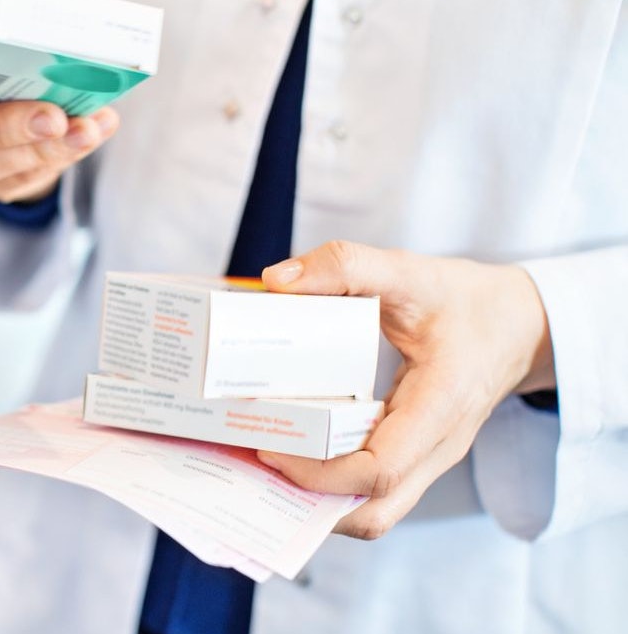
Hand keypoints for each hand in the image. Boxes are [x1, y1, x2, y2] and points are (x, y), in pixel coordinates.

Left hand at [257, 241, 555, 539]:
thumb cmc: (466, 301)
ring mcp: (429, 459)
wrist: (520, 325)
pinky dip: (333, 486)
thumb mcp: (409, 271)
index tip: (270, 445)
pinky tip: (295, 455)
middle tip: (257, 460)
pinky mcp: (416, 457)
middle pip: (375, 511)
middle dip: (310, 501)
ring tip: (267, 464)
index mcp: (442, 404)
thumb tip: (277, 281)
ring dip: (319, 501)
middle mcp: (439, 446)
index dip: (319, 471)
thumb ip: (346, 266)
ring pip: (375, 510)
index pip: (380, 468)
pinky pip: (374, 491)